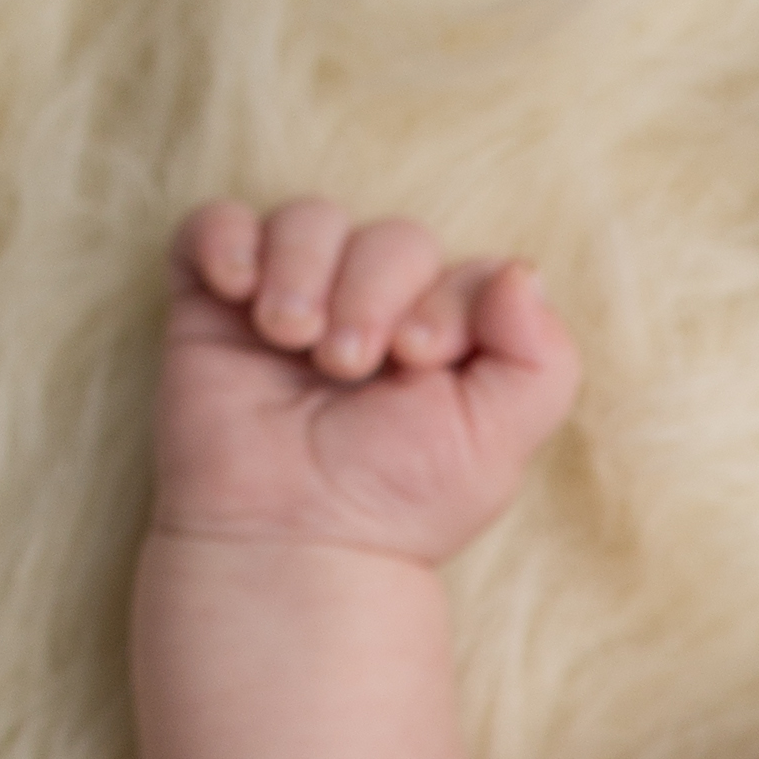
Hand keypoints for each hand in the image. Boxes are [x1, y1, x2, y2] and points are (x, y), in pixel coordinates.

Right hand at [158, 201, 579, 558]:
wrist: (294, 540)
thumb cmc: (396, 501)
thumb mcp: (498, 441)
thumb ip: (542, 359)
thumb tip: (523, 272)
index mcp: (445, 336)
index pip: (466, 268)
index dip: (446, 300)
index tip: (418, 360)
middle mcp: (374, 309)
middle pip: (392, 236)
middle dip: (373, 291)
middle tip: (347, 364)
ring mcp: (295, 301)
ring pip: (309, 219)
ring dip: (304, 268)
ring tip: (290, 337)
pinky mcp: (215, 305)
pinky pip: (217, 224)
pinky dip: (227, 238)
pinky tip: (240, 291)